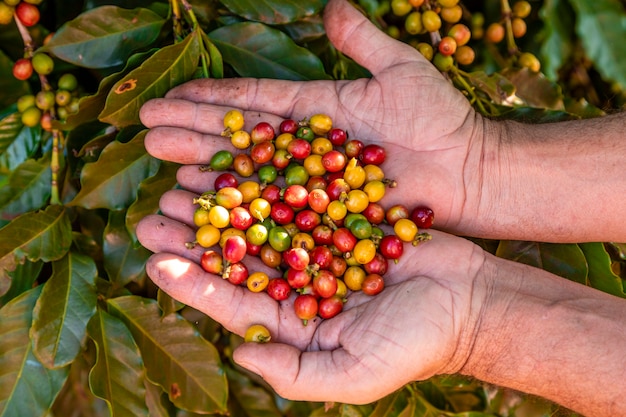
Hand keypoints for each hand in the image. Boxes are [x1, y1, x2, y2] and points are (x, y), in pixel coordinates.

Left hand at [137, 186, 487, 403]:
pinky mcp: (340, 219)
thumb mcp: (355, 375)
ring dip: (223, 204)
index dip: (192, 282)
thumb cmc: (416, 344)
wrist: (470, 301)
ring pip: (259, 223)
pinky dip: (268, 182)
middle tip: (155, 211)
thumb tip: (240, 355)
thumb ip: (296, 375)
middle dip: (195, 237)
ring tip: (185, 181)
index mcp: (293, 324)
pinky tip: (241, 164)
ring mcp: (317, 248)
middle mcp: (298, 285)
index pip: (233, 303)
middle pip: (237, 258)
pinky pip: (297, 198)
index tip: (155, 260)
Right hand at [139, 0, 491, 235]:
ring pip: (247, 173)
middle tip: (145, 127)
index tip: (169, 95)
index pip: (252, 102)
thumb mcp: (400, 69)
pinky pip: (273, 209)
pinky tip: (202, 202)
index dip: (210, 99)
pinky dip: (239, 206)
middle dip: (190, 130)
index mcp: (316, 109)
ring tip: (158, 158)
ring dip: (202, 165)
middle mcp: (304, 148)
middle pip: (238, 137)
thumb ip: (363, 41)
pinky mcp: (321, 214)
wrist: (469, 173)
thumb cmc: (441, 120)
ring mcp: (310, 182)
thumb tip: (332, 5)